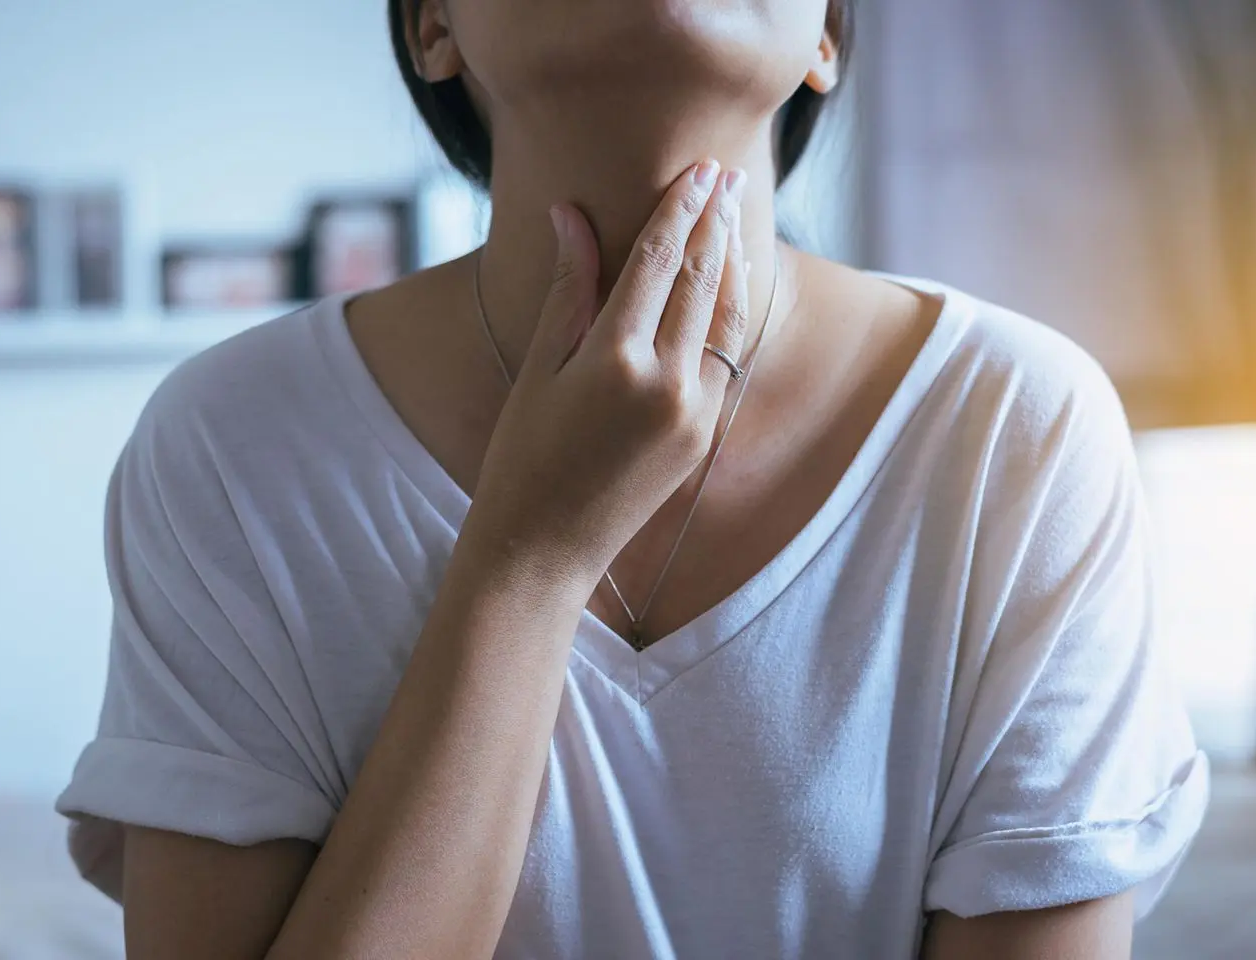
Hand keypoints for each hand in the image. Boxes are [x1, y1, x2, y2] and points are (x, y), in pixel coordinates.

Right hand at [467, 161, 750, 579]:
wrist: (547, 547)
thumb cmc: (524, 456)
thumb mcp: (538, 367)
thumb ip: (568, 289)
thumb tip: (570, 215)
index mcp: (616, 361)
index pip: (657, 262)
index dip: (678, 209)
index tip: (696, 169)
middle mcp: (667, 383)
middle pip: (701, 280)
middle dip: (713, 221)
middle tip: (724, 175)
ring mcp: (694, 412)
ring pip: (725, 317)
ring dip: (731, 261)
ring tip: (732, 215)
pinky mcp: (705, 435)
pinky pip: (725, 356)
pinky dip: (728, 312)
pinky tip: (726, 283)